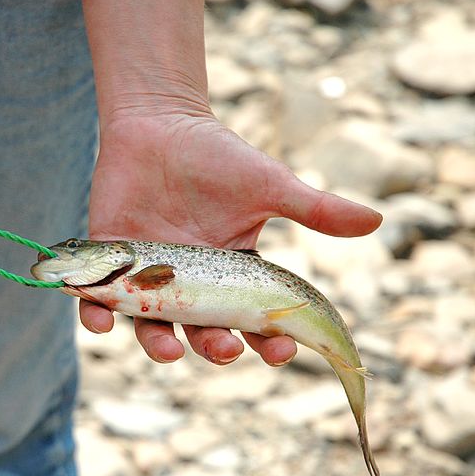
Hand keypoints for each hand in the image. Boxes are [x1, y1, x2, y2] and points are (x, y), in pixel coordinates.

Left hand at [80, 111, 381, 365]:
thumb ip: (316, 209)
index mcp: (230, 277)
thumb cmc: (217, 157)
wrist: (159, 125)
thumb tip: (377, 221)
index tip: (278, 350)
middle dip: (215, 347)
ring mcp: (147, 280)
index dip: (267, 343)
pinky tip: (101, 321)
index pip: (253, 322)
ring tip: (169, 351)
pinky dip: (97, 316)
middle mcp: (189, 287)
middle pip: (204, 334)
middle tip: (225, 348)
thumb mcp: (269, 186)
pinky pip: (99, 302)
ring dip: (160, 346)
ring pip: (153, 329)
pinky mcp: (108, 266)